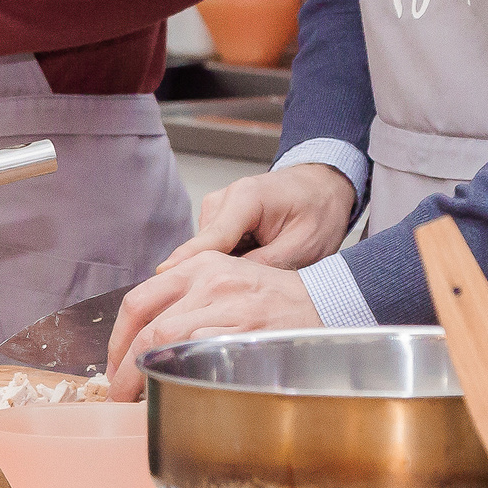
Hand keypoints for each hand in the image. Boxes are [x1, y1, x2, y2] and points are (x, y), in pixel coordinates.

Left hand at [104, 252, 321, 400]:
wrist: (325, 303)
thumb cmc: (276, 300)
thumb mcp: (229, 280)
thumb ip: (189, 298)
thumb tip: (146, 338)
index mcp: (201, 265)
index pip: (139, 299)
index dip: (117, 338)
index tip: (112, 363)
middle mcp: (210, 279)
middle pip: (145, 322)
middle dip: (121, 364)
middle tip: (115, 392)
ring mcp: (227, 305)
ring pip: (163, 339)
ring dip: (141, 374)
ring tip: (134, 399)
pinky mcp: (244, 330)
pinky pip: (196, 354)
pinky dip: (175, 375)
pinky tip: (170, 392)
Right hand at [156, 164, 354, 272]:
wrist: (324, 187)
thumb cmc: (318, 210)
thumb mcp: (302, 246)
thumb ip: (264, 266)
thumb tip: (229, 289)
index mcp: (245, 198)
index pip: (211, 238)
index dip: (188, 263)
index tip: (163, 279)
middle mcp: (223, 201)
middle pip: (203, 250)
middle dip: (216, 278)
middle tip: (242, 301)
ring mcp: (216, 210)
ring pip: (207, 255)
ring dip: (226, 272)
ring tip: (259, 278)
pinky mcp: (217, 222)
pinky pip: (214, 251)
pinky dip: (229, 265)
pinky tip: (253, 268)